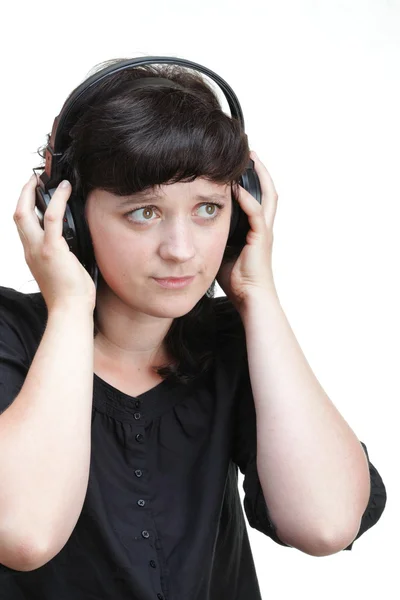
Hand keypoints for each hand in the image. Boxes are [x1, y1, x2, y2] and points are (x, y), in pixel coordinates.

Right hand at [14, 174, 96, 312]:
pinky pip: (53, 217)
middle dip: (23, 193)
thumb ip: (62, 254)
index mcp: (33, 255)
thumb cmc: (71, 297)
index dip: (25, 208)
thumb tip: (76, 243)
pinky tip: (66, 189)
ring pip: (26, 212)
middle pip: (17, 215)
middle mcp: (31, 250)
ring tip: (48, 181)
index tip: (32, 195)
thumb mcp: (62, 271)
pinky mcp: (52, 249)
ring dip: (34, 192)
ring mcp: (39, 249)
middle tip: (32, 180)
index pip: (23, 226)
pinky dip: (59, 199)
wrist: (70, 311)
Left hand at [216, 151, 278, 312]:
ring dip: (259, 176)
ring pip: (267, 196)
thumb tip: (196, 227)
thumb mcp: (221, 251)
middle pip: (268, 191)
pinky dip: (248, 199)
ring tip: (250, 159)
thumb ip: (215, 236)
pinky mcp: (261, 238)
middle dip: (260, 171)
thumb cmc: (237, 280)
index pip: (258, 197)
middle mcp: (263, 227)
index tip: (241, 165)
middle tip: (250, 153)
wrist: (250, 297)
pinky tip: (237, 189)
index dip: (253, 180)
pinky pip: (256, 213)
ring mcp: (264, 231)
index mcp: (256, 229)